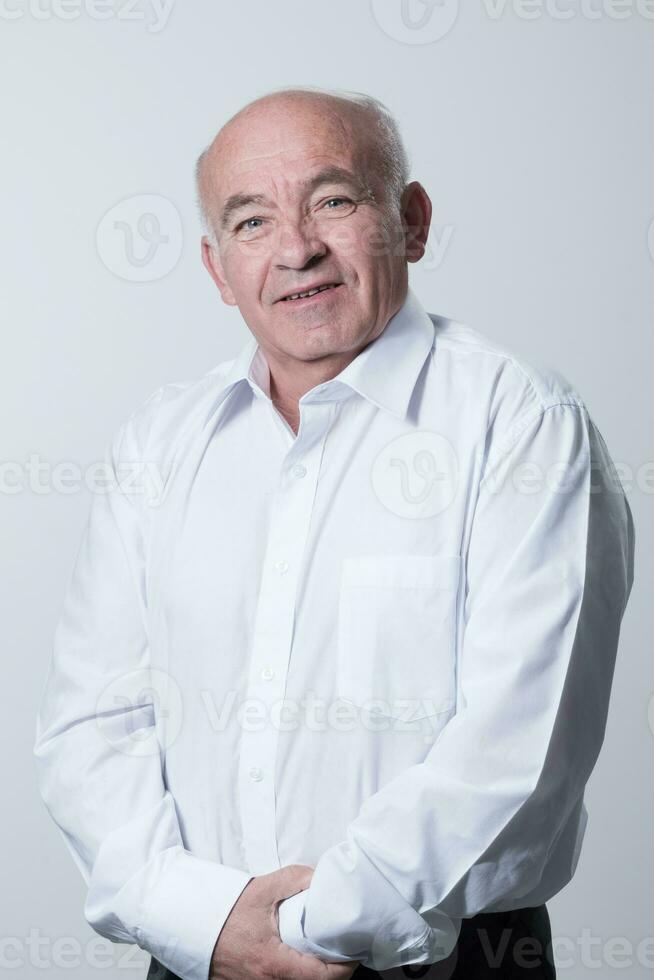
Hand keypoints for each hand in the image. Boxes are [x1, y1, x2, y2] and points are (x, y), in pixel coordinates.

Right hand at [209, 863, 360, 979]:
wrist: (192, 923)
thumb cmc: (226, 911)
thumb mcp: (263, 889)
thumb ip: (295, 879)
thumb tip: (320, 877)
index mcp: (275, 963)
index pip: (324, 977)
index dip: (345, 966)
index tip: (354, 951)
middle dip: (333, 971)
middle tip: (342, 948)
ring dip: (314, 972)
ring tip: (324, 951)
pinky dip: (297, 973)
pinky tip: (301, 957)